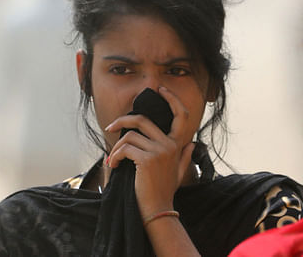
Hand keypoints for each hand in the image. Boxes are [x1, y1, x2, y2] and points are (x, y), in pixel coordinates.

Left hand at [105, 86, 195, 218]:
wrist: (158, 210)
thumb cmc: (165, 192)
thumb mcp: (178, 172)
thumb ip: (185, 157)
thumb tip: (192, 144)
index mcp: (178, 144)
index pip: (180, 115)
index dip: (172, 99)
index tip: (160, 90)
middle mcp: (170, 144)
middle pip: (142, 120)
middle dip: (122, 121)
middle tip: (110, 128)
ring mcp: (160, 151)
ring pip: (130, 136)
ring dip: (117, 147)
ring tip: (114, 159)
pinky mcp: (147, 160)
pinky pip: (125, 149)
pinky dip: (116, 156)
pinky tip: (116, 166)